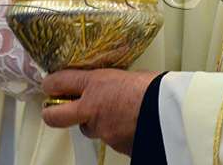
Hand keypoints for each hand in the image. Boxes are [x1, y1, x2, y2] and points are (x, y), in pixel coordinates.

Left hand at [41, 69, 158, 154]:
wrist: (173, 113)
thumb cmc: (158, 88)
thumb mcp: (131, 76)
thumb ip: (114, 82)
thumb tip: (114, 84)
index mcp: (96, 83)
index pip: (60, 82)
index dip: (51, 84)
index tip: (49, 84)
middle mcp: (92, 108)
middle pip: (55, 116)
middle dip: (52, 113)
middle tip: (54, 110)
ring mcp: (101, 130)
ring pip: (88, 129)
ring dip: (95, 124)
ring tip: (115, 115)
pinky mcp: (114, 146)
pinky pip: (109, 139)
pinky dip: (116, 133)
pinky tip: (131, 125)